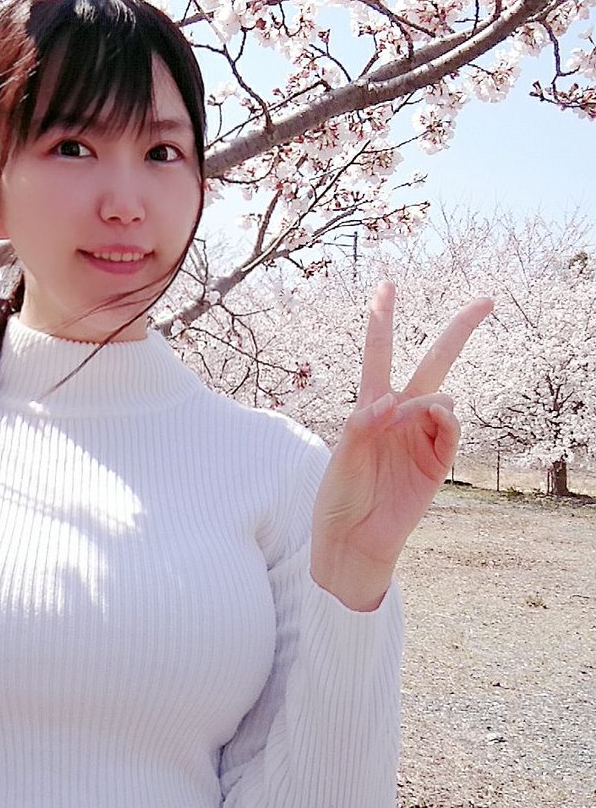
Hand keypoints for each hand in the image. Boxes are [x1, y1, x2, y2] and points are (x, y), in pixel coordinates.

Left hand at [310, 282, 492, 610]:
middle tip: (486, 301)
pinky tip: (429, 418)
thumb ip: (360, 426)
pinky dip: (442, 418)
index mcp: (368, 407)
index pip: (378, 354)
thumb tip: (392, 401)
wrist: (352, 540)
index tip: (387, 285)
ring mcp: (421, 437)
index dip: (382, 319)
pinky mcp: (437, 462)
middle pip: (433, 364)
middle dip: (458, 332)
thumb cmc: (337, 497)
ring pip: (441, 397)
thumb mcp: (339, 457)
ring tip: (402, 419)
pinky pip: (450, 428)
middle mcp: (399, 416)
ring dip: (426, 401)